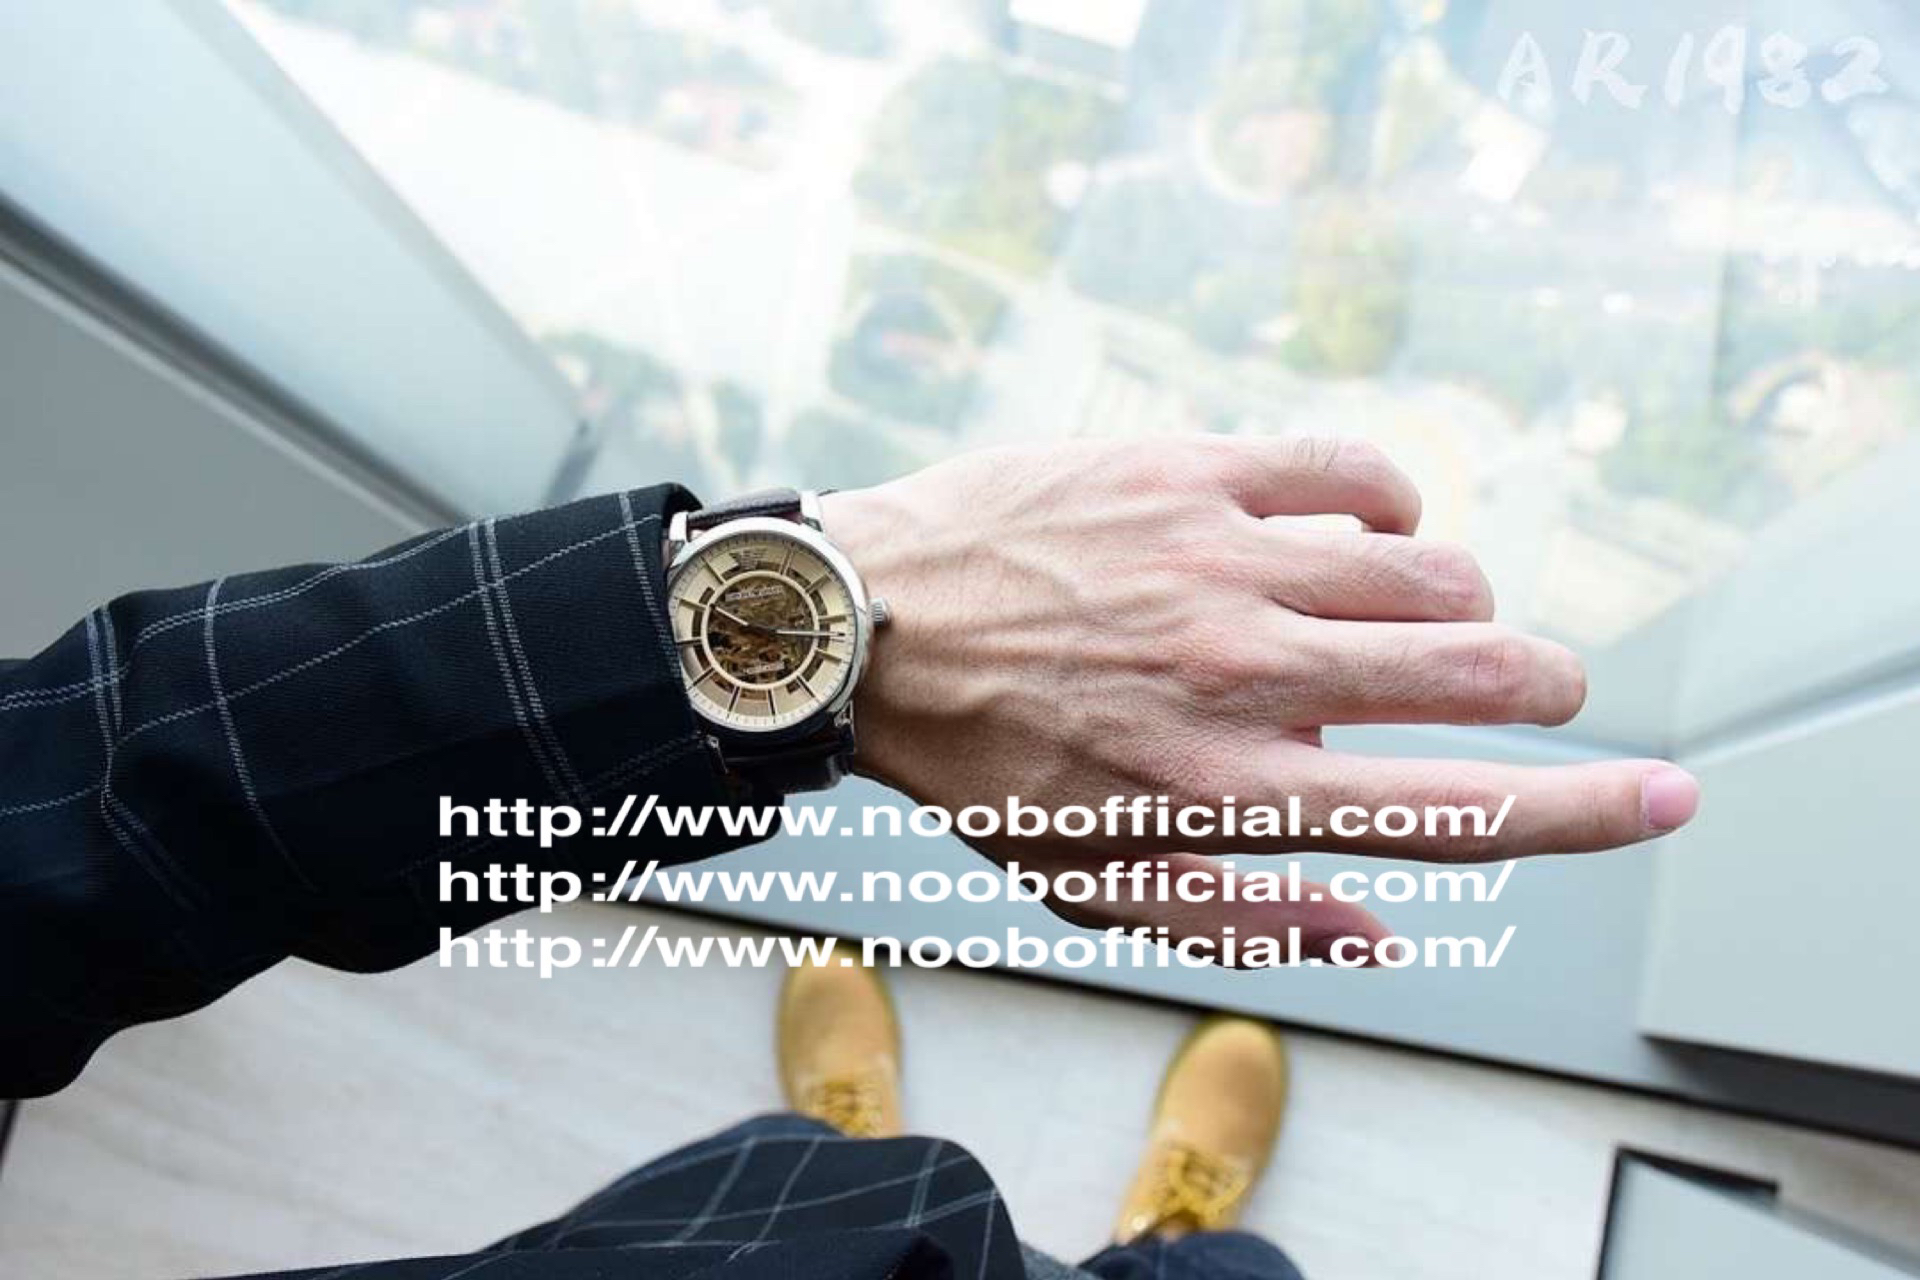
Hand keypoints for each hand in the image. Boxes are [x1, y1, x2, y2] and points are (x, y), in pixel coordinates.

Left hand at [819, 437, 1699, 961]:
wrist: (868, 627)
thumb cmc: (983, 766)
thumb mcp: (1092, 884)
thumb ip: (1244, 918)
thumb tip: (1379, 932)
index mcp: (1227, 792)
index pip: (1452, 809)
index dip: (1584, 809)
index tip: (1666, 796)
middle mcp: (1241, 676)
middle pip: (1474, 668)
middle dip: (1546, 685)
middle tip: (1541, 688)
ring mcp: (1218, 562)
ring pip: (1428, 568)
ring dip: (1462, 601)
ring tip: (1424, 616)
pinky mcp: (1186, 474)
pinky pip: (1347, 473)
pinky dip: (1391, 504)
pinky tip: (1370, 527)